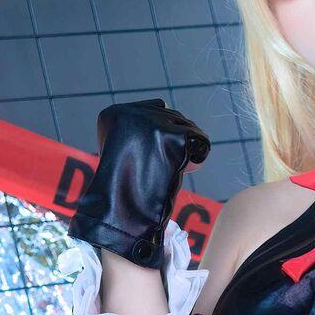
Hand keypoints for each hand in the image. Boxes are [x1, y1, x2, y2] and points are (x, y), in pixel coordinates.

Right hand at [67, 99, 210, 268]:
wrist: (125, 209)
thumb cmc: (127, 187)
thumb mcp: (126, 150)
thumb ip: (140, 128)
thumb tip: (166, 104)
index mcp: (114, 114)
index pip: (156, 107)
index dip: (164, 134)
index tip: (156, 155)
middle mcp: (130, 112)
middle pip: (174, 116)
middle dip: (178, 141)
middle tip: (169, 165)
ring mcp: (151, 122)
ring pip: (188, 126)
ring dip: (189, 149)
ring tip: (179, 168)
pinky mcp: (170, 136)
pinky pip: (199, 139)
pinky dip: (199, 156)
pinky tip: (189, 169)